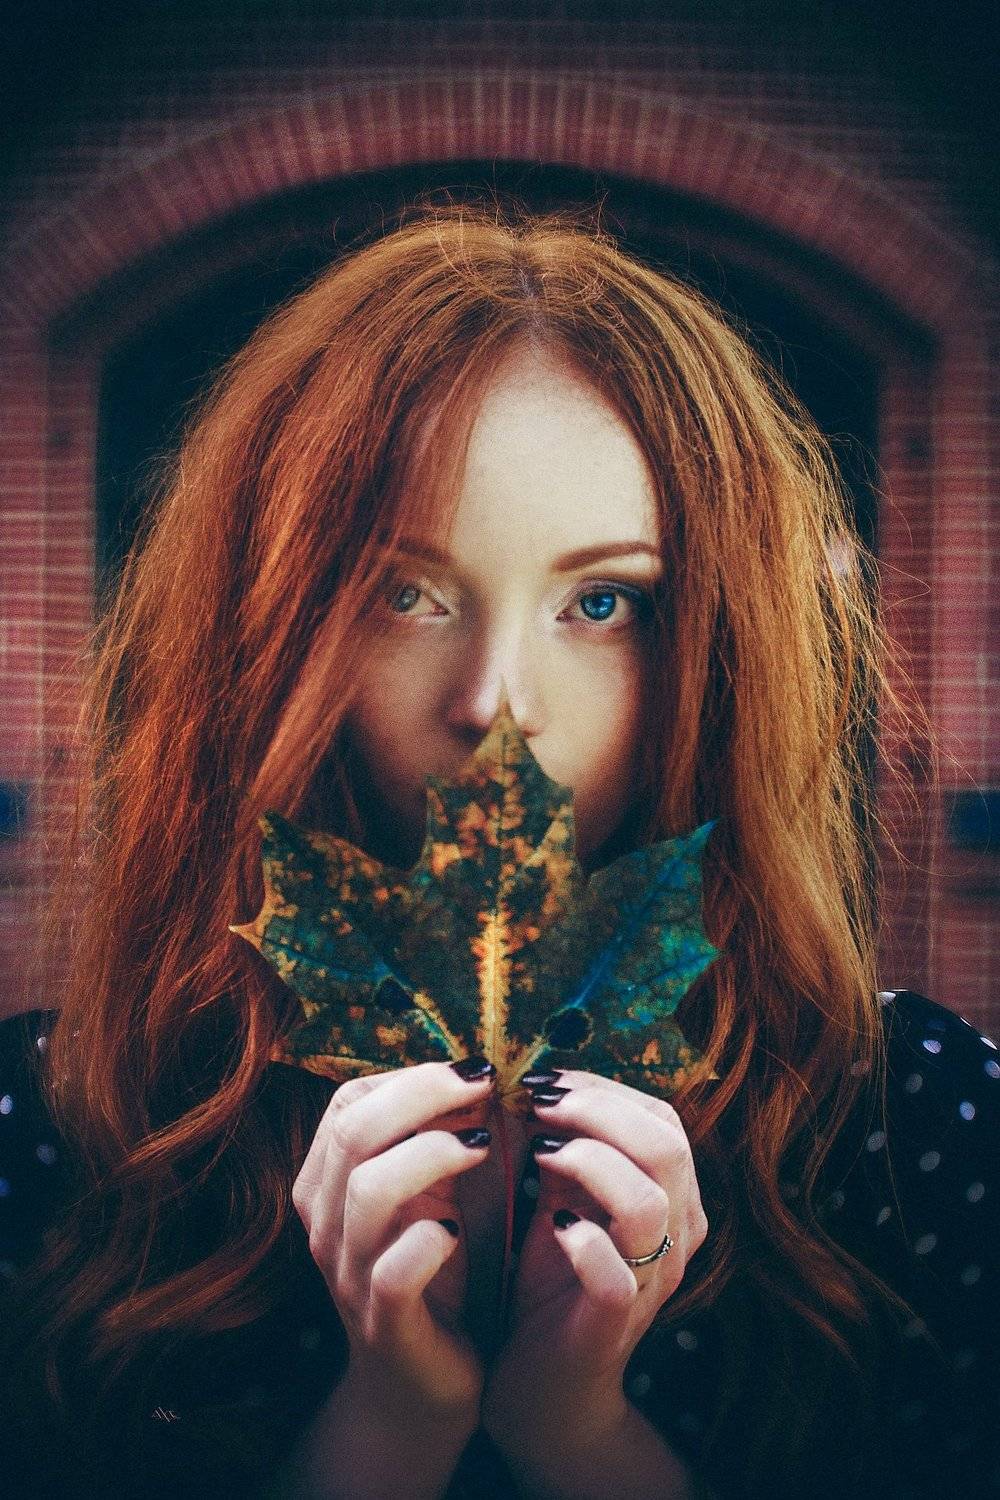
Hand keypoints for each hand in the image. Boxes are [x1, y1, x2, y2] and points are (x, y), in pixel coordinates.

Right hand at [292, 1056, 496, 1424]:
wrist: (421, 1386)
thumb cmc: (431, 1270)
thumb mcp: (427, 1193)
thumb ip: (435, 1136)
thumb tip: (477, 1071)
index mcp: (327, 1184)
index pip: (348, 1102)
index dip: (410, 1076)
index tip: (471, 1072)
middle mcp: (325, 1224)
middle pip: (353, 1131)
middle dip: (424, 1093)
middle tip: (485, 1085)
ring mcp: (349, 1275)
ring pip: (368, 1190)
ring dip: (431, 1154)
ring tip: (482, 1147)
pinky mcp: (384, 1324)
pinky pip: (394, 1271)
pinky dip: (428, 1242)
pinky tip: (458, 1230)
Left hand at [481, 1069, 708, 1452]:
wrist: (544, 1387)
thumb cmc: (552, 1280)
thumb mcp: (562, 1197)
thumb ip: (566, 1145)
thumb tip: (539, 1082)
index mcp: (674, 1199)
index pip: (662, 1118)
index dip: (604, 1089)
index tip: (544, 1080)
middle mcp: (678, 1236)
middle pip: (666, 1146)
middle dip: (596, 1108)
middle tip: (537, 1100)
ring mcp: (651, 1281)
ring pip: (648, 1200)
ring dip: (589, 1159)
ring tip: (539, 1150)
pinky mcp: (614, 1324)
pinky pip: (615, 1274)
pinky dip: (582, 1239)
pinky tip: (551, 1221)